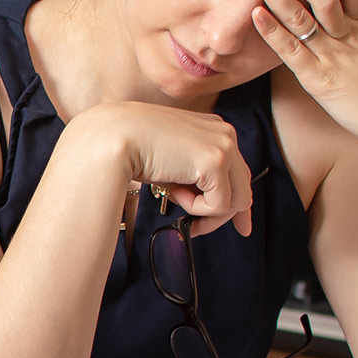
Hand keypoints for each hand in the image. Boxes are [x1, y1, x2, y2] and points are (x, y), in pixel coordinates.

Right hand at [74, 101, 256, 238]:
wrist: (114, 137)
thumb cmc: (134, 146)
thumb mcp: (173, 159)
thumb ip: (196, 175)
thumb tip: (213, 204)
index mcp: (214, 128)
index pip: (238, 171)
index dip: (236, 200)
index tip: (240, 225)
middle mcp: (225, 133)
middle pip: (242, 188)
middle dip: (223, 215)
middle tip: (197, 229)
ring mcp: (224, 146)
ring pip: (235, 200)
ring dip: (202, 210)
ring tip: (174, 197)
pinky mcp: (217, 162)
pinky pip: (218, 204)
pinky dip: (195, 208)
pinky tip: (174, 191)